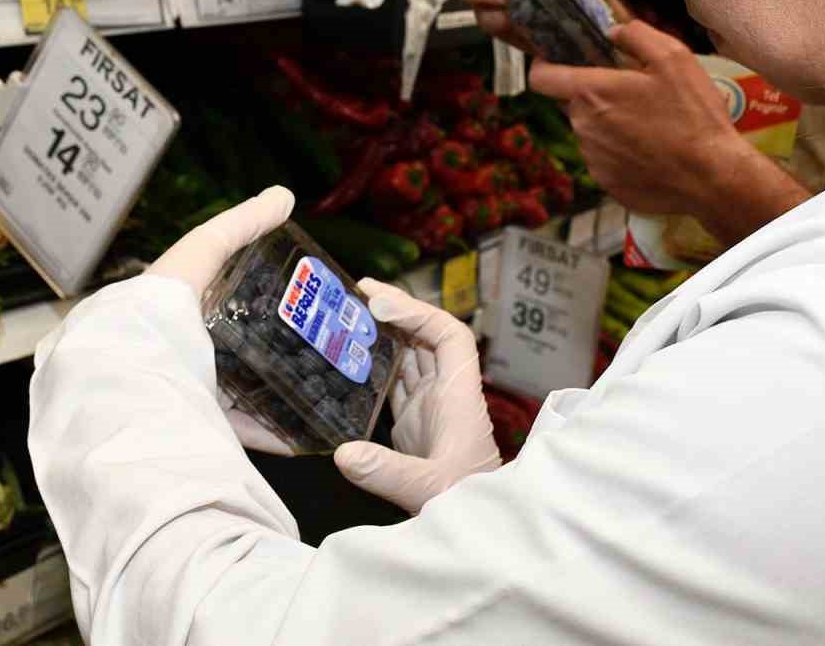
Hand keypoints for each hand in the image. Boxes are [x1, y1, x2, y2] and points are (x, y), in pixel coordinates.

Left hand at [146, 186, 302, 454]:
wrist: (127, 382)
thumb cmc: (154, 312)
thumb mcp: (199, 257)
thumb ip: (239, 227)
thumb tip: (283, 196)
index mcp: (172, 313)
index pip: (214, 299)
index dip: (251, 294)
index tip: (294, 296)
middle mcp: (176, 353)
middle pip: (231, 347)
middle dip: (271, 345)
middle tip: (317, 339)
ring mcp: (186, 393)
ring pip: (239, 391)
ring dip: (274, 391)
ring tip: (318, 382)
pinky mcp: (196, 427)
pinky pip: (239, 432)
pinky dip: (271, 434)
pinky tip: (302, 435)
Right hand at [332, 279, 500, 513]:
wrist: (482, 531)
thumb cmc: (470, 505)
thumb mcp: (429, 490)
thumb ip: (388, 472)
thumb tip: (343, 454)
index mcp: (459, 397)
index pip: (449, 336)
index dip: (418, 313)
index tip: (379, 304)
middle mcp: (446, 394)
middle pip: (426, 336)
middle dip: (396, 311)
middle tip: (355, 292)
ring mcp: (430, 408)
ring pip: (410, 356)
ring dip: (384, 334)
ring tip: (348, 314)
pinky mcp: (415, 426)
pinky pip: (396, 383)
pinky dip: (376, 366)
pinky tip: (350, 358)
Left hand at [528, 21, 810, 243]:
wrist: (712, 177)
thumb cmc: (693, 116)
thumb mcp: (674, 58)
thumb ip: (636, 35)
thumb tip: (613, 31)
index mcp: (592, 93)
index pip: (540, 78)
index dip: (544, 66)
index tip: (557, 62)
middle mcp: (583, 127)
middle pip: (571, 103)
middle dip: (592, 95)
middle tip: (629, 93)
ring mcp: (592, 158)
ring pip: (588, 131)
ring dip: (608, 124)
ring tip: (647, 124)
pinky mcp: (605, 182)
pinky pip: (603, 159)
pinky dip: (620, 151)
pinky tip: (650, 149)